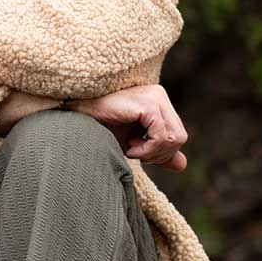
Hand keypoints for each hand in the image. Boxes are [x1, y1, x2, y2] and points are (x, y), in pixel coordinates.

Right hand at [70, 82, 187, 169]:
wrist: (79, 121)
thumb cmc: (102, 129)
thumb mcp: (134, 144)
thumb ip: (157, 152)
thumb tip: (182, 165)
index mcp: (158, 101)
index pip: (178, 135)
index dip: (161, 153)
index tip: (138, 153)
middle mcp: (159, 95)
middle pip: (180, 138)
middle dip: (158, 155)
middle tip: (134, 153)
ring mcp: (155, 97)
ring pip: (174, 139)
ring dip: (151, 152)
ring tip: (131, 149)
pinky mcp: (149, 104)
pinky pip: (161, 136)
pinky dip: (146, 149)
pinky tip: (128, 147)